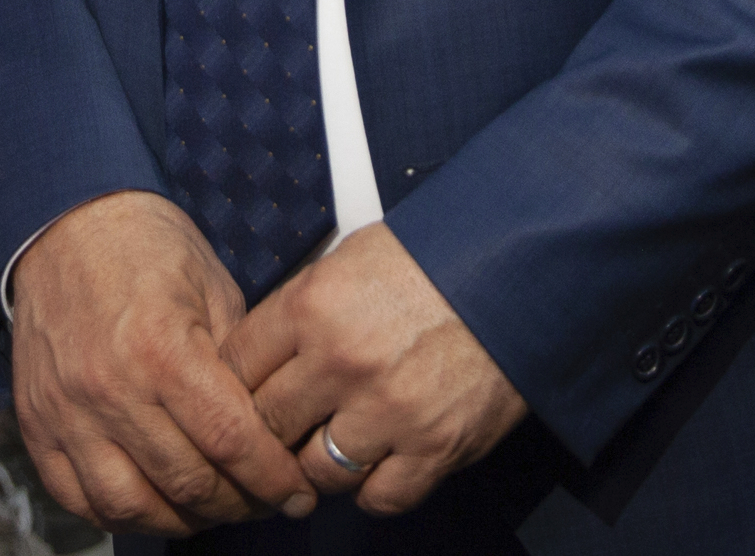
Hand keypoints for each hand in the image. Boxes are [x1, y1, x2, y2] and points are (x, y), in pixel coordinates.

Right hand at [9, 191, 312, 536]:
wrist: (66, 223)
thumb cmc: (147, 248)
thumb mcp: (214, 289)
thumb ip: (240, 363)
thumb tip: (272, 430)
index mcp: (162, 348)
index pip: (231, 442)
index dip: (273, 479)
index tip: (296, 493)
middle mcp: (110, 389)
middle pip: (186, 483)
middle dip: (238, 505)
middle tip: (263, 502)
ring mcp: (67, 412)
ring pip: (131, 506)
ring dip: (182, 521)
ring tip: (210, 509)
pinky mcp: (38, 423)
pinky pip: (78, 498)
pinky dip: (120, 515)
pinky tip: (153, 504)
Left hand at [226, 225, 528, 520]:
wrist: (518, 270)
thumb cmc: (437, 258)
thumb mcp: (350, 259)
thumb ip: (302, 308)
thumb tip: (263, 352)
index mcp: (312, 307)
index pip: (236, 367)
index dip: (235, 383)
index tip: (243, 391)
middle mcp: (342, 363)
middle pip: (268, 424)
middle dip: (269, 429)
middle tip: (281, 427)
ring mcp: (388, 411)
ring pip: (316, 471)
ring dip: (318, 463)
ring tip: (330, 445)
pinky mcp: (434, 447)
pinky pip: (378, 497)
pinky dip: (372, 488)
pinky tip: (377, 463)